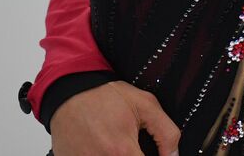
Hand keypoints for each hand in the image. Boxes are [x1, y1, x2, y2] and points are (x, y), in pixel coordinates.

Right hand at [50, 81, 179, 155]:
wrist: (69, 93)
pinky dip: (100, 155)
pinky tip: (101, 147)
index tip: (152, 153)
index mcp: (123, 151)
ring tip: (115, 145)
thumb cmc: (104, 96)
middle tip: (132, 146)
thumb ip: (166, 132)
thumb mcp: (144, 104)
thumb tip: (174, 155)